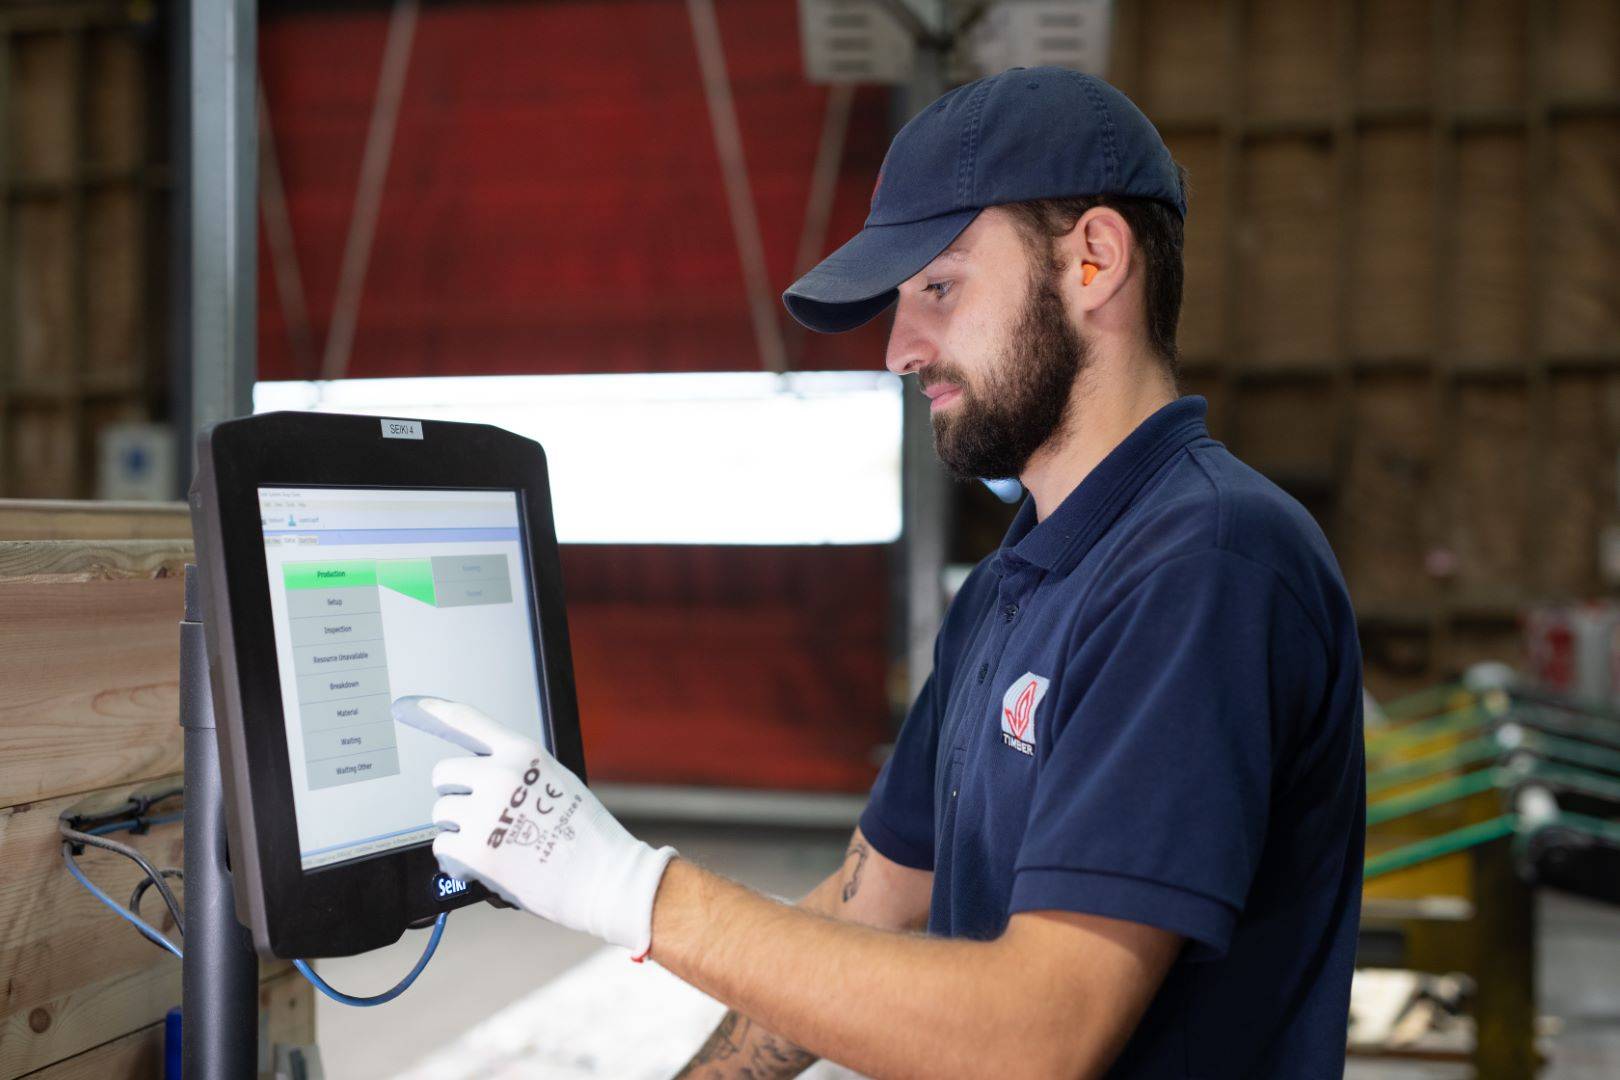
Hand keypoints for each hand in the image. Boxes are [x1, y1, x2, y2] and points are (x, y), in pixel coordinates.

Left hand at [392, 695, 676, 957]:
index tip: (409, 706)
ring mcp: (485, 812)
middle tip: (482, 816)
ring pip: (440, 813)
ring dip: (457, 829)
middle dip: (457, 795)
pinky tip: (480, 866)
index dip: (435, 712)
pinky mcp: (475, 850)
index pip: (469, 722)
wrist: (604, 878)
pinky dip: (455, 860)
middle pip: (444, 774)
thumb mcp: (557, 783)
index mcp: (523, 752)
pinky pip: (441, 847)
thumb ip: (517, 772)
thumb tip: (477, 776)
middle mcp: (500, 775)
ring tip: (491, 843)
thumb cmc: (586, 836)